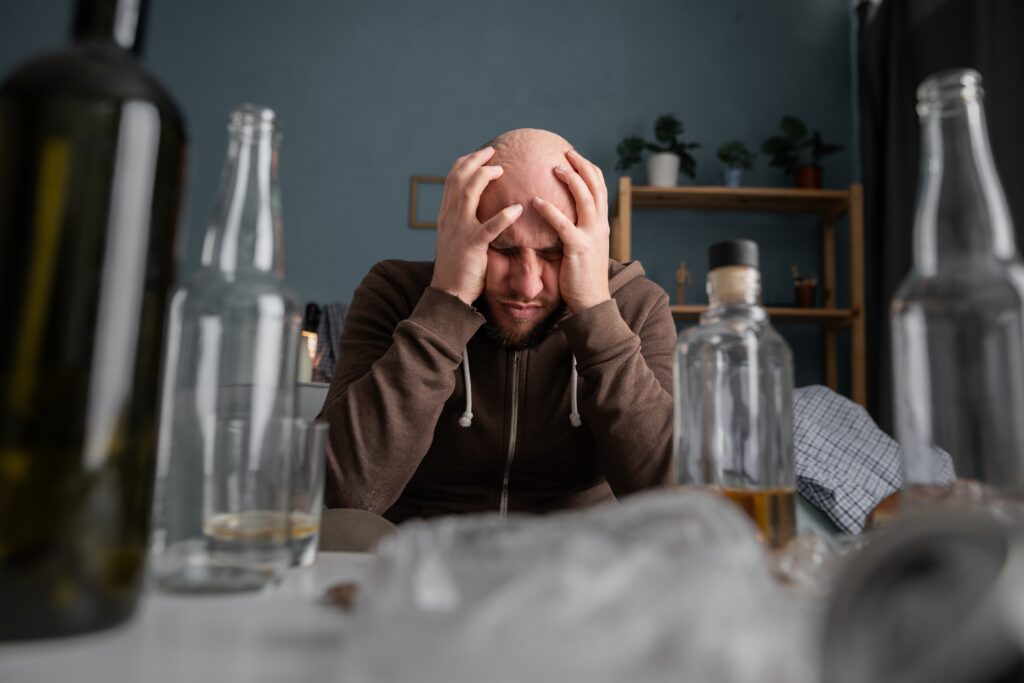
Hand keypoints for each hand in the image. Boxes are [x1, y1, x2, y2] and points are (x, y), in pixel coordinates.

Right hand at [431, 146, 522, 305]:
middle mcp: (450, 218)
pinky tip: (517, 209)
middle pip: (458, 178)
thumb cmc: (458, 266)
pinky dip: (503, 216)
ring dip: (484, 177)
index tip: (482, 154)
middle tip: (492, 151)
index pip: (451, 179)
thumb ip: (464, 220)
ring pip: (468, 194)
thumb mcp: (456, 237)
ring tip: (501, 170)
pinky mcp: (471, 246)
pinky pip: (488, 228)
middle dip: (475, 160)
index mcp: (446, 215)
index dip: (466, 162)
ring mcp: (459, 230)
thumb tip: (479, 207)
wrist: (448, 292)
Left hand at [533, 149, 610, 312]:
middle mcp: (600, 226)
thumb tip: (562, 216)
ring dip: (571, 180)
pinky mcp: (578, 248)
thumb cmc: (582, 276)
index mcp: (601, 224)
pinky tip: (535, 201)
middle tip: (567, 152)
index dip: (589, 169)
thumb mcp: (585, 247)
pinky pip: (563, 224)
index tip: (575, 155)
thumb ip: (577, 229)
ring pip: (585, 199)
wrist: (591, 301)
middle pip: (596, 187)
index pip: (600, 188)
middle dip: (582, 166)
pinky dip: (550, 210)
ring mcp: (591, 236)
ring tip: (555, 168)